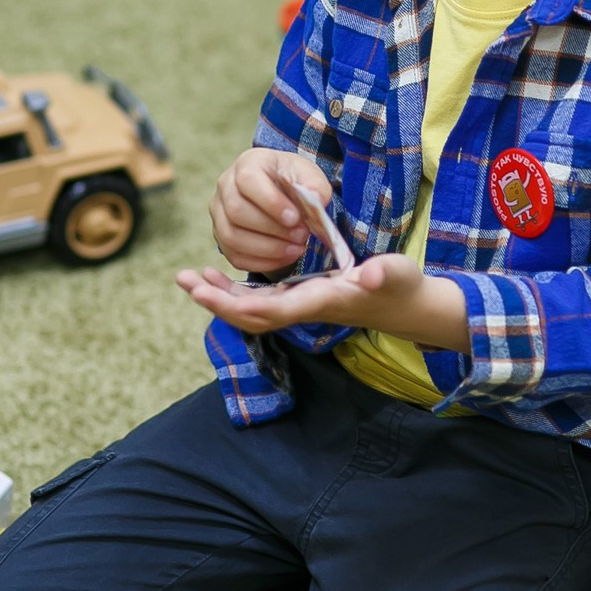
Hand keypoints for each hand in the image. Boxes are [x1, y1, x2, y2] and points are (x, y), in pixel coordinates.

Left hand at [175, 253, 470, 351]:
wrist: (406, 307)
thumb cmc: (401, 286)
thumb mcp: (396, 274)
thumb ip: (383, 274)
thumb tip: (369, 276)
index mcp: (322, 301)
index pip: (275, 309)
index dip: (241, 304)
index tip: (210, 294)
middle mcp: (305, 310)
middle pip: (252, 316)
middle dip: (217, 302)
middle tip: (185, 281)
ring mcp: (300, 307)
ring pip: (250, 311)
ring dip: (218, 297)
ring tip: (187, 278)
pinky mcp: (299, 300)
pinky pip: (258, 302)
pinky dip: (233, 292)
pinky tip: (214, 279)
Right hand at [208, 147, 332, 273]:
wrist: (280, 191)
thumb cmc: (292, 180)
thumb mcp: (309, 175)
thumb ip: (315, 186)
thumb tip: (316, 200)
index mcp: (247, 163)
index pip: (248, 180)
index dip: (270, 202)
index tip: (295, 218)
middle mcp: (226, 186)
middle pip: (236, 211)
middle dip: (272, 229)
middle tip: (301, 235)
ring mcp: (219, 213)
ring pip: (232, 237)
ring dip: (268, 248)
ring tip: (297, 249)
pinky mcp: (221, 238)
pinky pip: (236, 256)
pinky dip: (262, 262)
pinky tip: (286, 257)